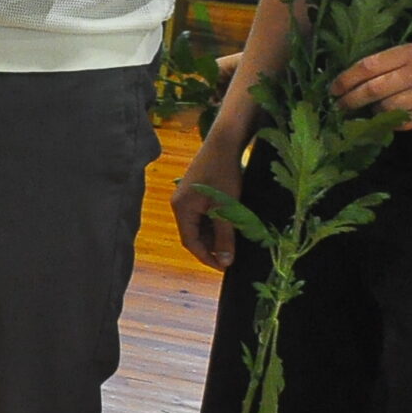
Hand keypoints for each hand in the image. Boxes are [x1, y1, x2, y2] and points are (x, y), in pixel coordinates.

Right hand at [171, 131, 248, 270]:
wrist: (223, 144)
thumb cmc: (224, 175)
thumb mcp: (227, 208)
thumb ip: (225, 236)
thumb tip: (226, 261)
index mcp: (181, 209)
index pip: (190, 242)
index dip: (206, 257)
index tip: (224, 268)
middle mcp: (179, 205)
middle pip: (192, 234)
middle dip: (210, 247)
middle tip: (230, 257)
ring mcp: (186, 197)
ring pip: (198, 225)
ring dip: (213, 236)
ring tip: (232, 243)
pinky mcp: (194, 192)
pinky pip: (202, 215)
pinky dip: (214, 224)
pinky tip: (228, 226)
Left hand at [333, 43, 411, 129]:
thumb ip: (393, 62)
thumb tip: (355, 77)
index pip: (368, 65)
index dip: (346, 79)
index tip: (333, 89)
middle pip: (372, 89)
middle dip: (351, 100)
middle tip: (339, 107)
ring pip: (387, 108)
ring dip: (372, 113)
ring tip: (366, 113)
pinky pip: (404, 122)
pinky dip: (392, 124)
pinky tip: (387, 122)